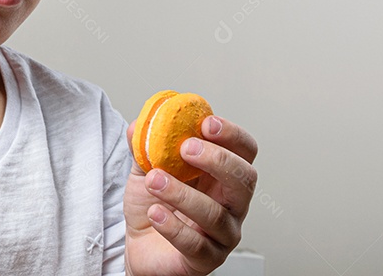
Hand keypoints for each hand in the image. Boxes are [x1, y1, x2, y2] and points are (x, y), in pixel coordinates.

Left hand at [123, 115, 257, 275]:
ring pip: (216, 214)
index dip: (231, 135)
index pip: (244, 150)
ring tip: (154, 181)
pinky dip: (173, 227)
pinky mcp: (206, 260)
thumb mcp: (146, 169)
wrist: (138, 247)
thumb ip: (145, 145)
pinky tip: (155, 213)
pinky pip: (196, 244)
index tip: (206, 123)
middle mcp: (230, 204)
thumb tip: (140, 123)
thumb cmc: (153, 206)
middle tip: (186, 148)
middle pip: (244, 179)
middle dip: (218, 160)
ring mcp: (222, 234)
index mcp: (221, 175)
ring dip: (183, 193)